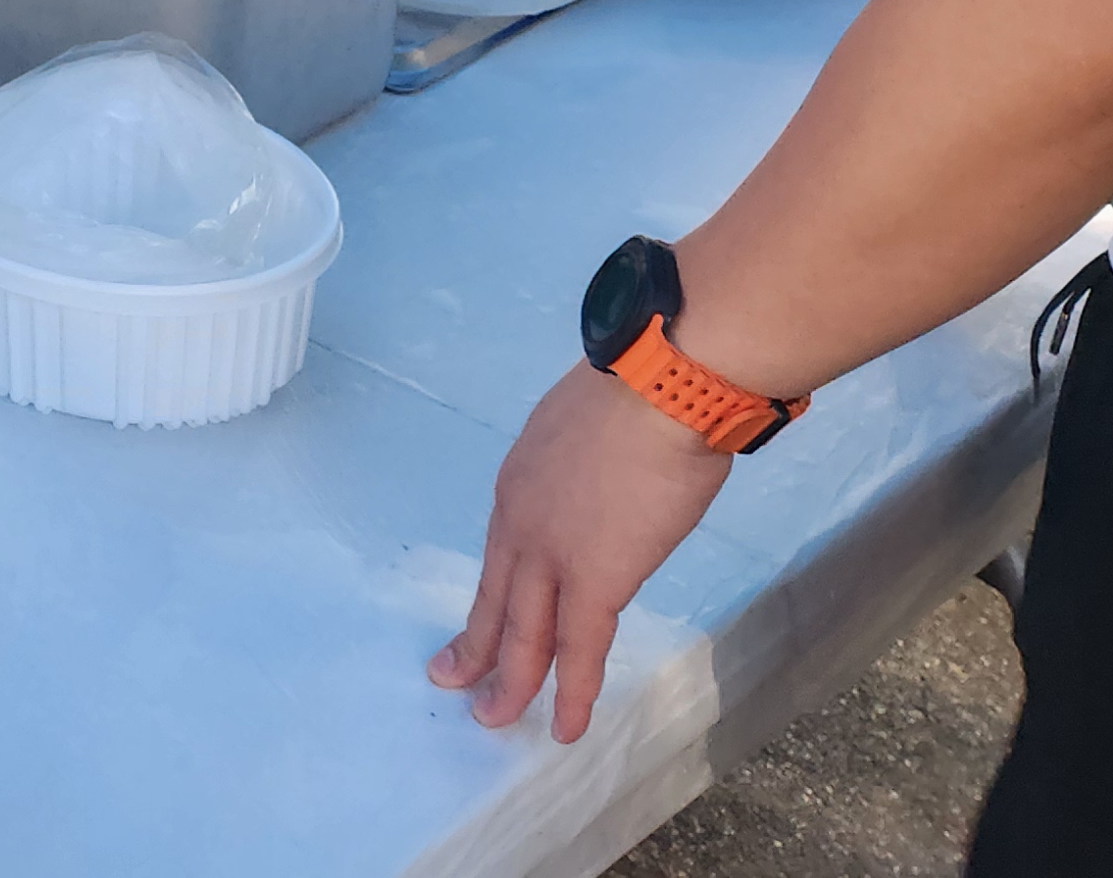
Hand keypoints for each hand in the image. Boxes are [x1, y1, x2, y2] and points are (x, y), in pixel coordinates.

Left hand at [428, 361, 731, 741]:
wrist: (659, 385)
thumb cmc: (639, 392)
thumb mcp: (582, 426)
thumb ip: (579, 466)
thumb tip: (600, 480)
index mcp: (519, 482)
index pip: (501, 554)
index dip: (491, 593)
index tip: (478, 619)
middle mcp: (520, 521)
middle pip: (496, 598)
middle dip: (475, 646)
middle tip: (452, 680)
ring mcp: (551, 553)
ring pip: (524, 632)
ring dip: (510, 681)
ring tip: (493, 719)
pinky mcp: (596, 578)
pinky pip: (580, 650)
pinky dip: (570, 693)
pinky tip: (564, 727)